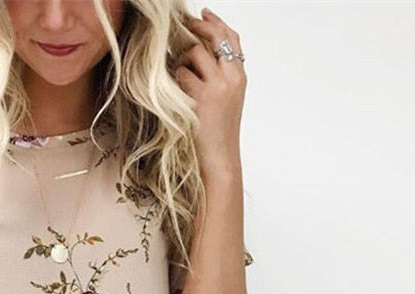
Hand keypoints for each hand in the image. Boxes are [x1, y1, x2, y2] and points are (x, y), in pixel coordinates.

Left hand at [171, 7, 246, 176]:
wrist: (219, 158)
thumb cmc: (218, 134)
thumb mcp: (227, 101)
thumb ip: (221, 77)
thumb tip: (200, 53)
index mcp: (240, 77)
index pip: (231, 38)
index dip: (216, 22)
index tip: (203, 13)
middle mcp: (231, 78)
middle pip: (214, 37)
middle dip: (196, 27)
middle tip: (181, 26)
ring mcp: (216, 86)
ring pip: (194, 53)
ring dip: (181, 60)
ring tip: (178, 76)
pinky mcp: (200, 97)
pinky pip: (180, 74)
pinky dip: (174, 79)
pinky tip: (174, 91)